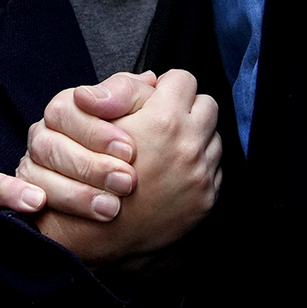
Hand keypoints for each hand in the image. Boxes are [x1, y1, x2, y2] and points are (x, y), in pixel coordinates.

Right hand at [0, 70, 157, 219]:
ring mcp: (26, 164)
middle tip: (126, 183)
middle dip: (91, 166)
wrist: (132, 192)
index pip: (66, 111)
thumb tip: (121, 87)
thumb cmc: (131, 145)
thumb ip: (127, 93)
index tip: (130, 151)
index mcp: (66, 111)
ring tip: (109, 207)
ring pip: (30, 170)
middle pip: (50, 145)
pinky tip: (37, 204)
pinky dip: (11, 193)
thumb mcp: (138, 111)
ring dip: (70, 191)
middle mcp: (43, 135)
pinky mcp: (12, 193)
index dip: (96, 131)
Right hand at [36, 69, 221, 266]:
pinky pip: (214, 169)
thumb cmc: (92, 170)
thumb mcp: (97, 118)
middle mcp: (189, 146)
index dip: (167, 86)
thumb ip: (125, 89)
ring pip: (214, 138)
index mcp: (164, 120)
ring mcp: (200, 175)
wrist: (97, 228)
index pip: (184, 80)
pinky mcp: (206, 199)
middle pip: (207, 105)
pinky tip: (172, 174)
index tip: (156, 98)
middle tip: (165, 121)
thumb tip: (153, 78)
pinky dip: (198, 167)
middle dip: (188, 108)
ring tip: (168, 150)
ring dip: (196, 138)